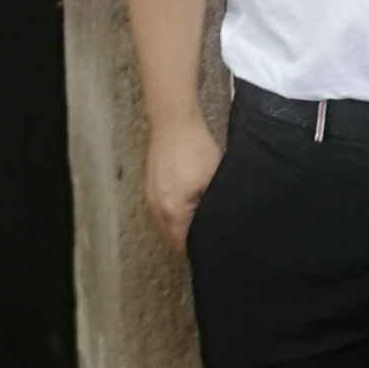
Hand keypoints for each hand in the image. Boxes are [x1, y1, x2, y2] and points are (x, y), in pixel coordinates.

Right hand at [145, 114, 222, 252]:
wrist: (174, 121)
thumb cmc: (196, 148)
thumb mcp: (214, 179)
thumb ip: (213, 206)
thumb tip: (218, 223)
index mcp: (173, 211)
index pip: (183, 244)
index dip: (198, 247)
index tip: (211, 246)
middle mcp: (157, 207)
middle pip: (172, 236)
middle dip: (188, 238)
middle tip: (208, 235)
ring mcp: (150, 195)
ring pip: (165, 222)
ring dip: (179, 224)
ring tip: (199, 218)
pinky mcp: (150, 183)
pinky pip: (161, 208)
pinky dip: (172, 211)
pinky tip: (186, 202)